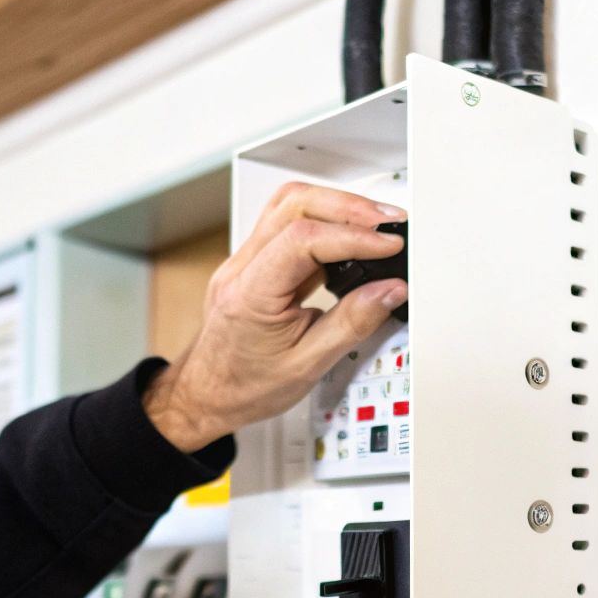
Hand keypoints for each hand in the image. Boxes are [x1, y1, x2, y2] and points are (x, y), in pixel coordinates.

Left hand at [143, 183, 407, 450]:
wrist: (207, 394)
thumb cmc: (245, 386)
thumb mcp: (308, 366)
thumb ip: (352, 323)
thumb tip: (390, 290)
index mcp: (250, 294)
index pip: (303, 240)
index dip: (353, 236)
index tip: (388, 244)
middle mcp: (241, 267)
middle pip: (295, 204)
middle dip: (348, 207)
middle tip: (388, 222)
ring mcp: (244, 260)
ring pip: (289, 204)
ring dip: (336, 207)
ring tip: (373, 224)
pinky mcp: (254, 262)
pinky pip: (287, 224)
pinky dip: (323, 223)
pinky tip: (347, 240)